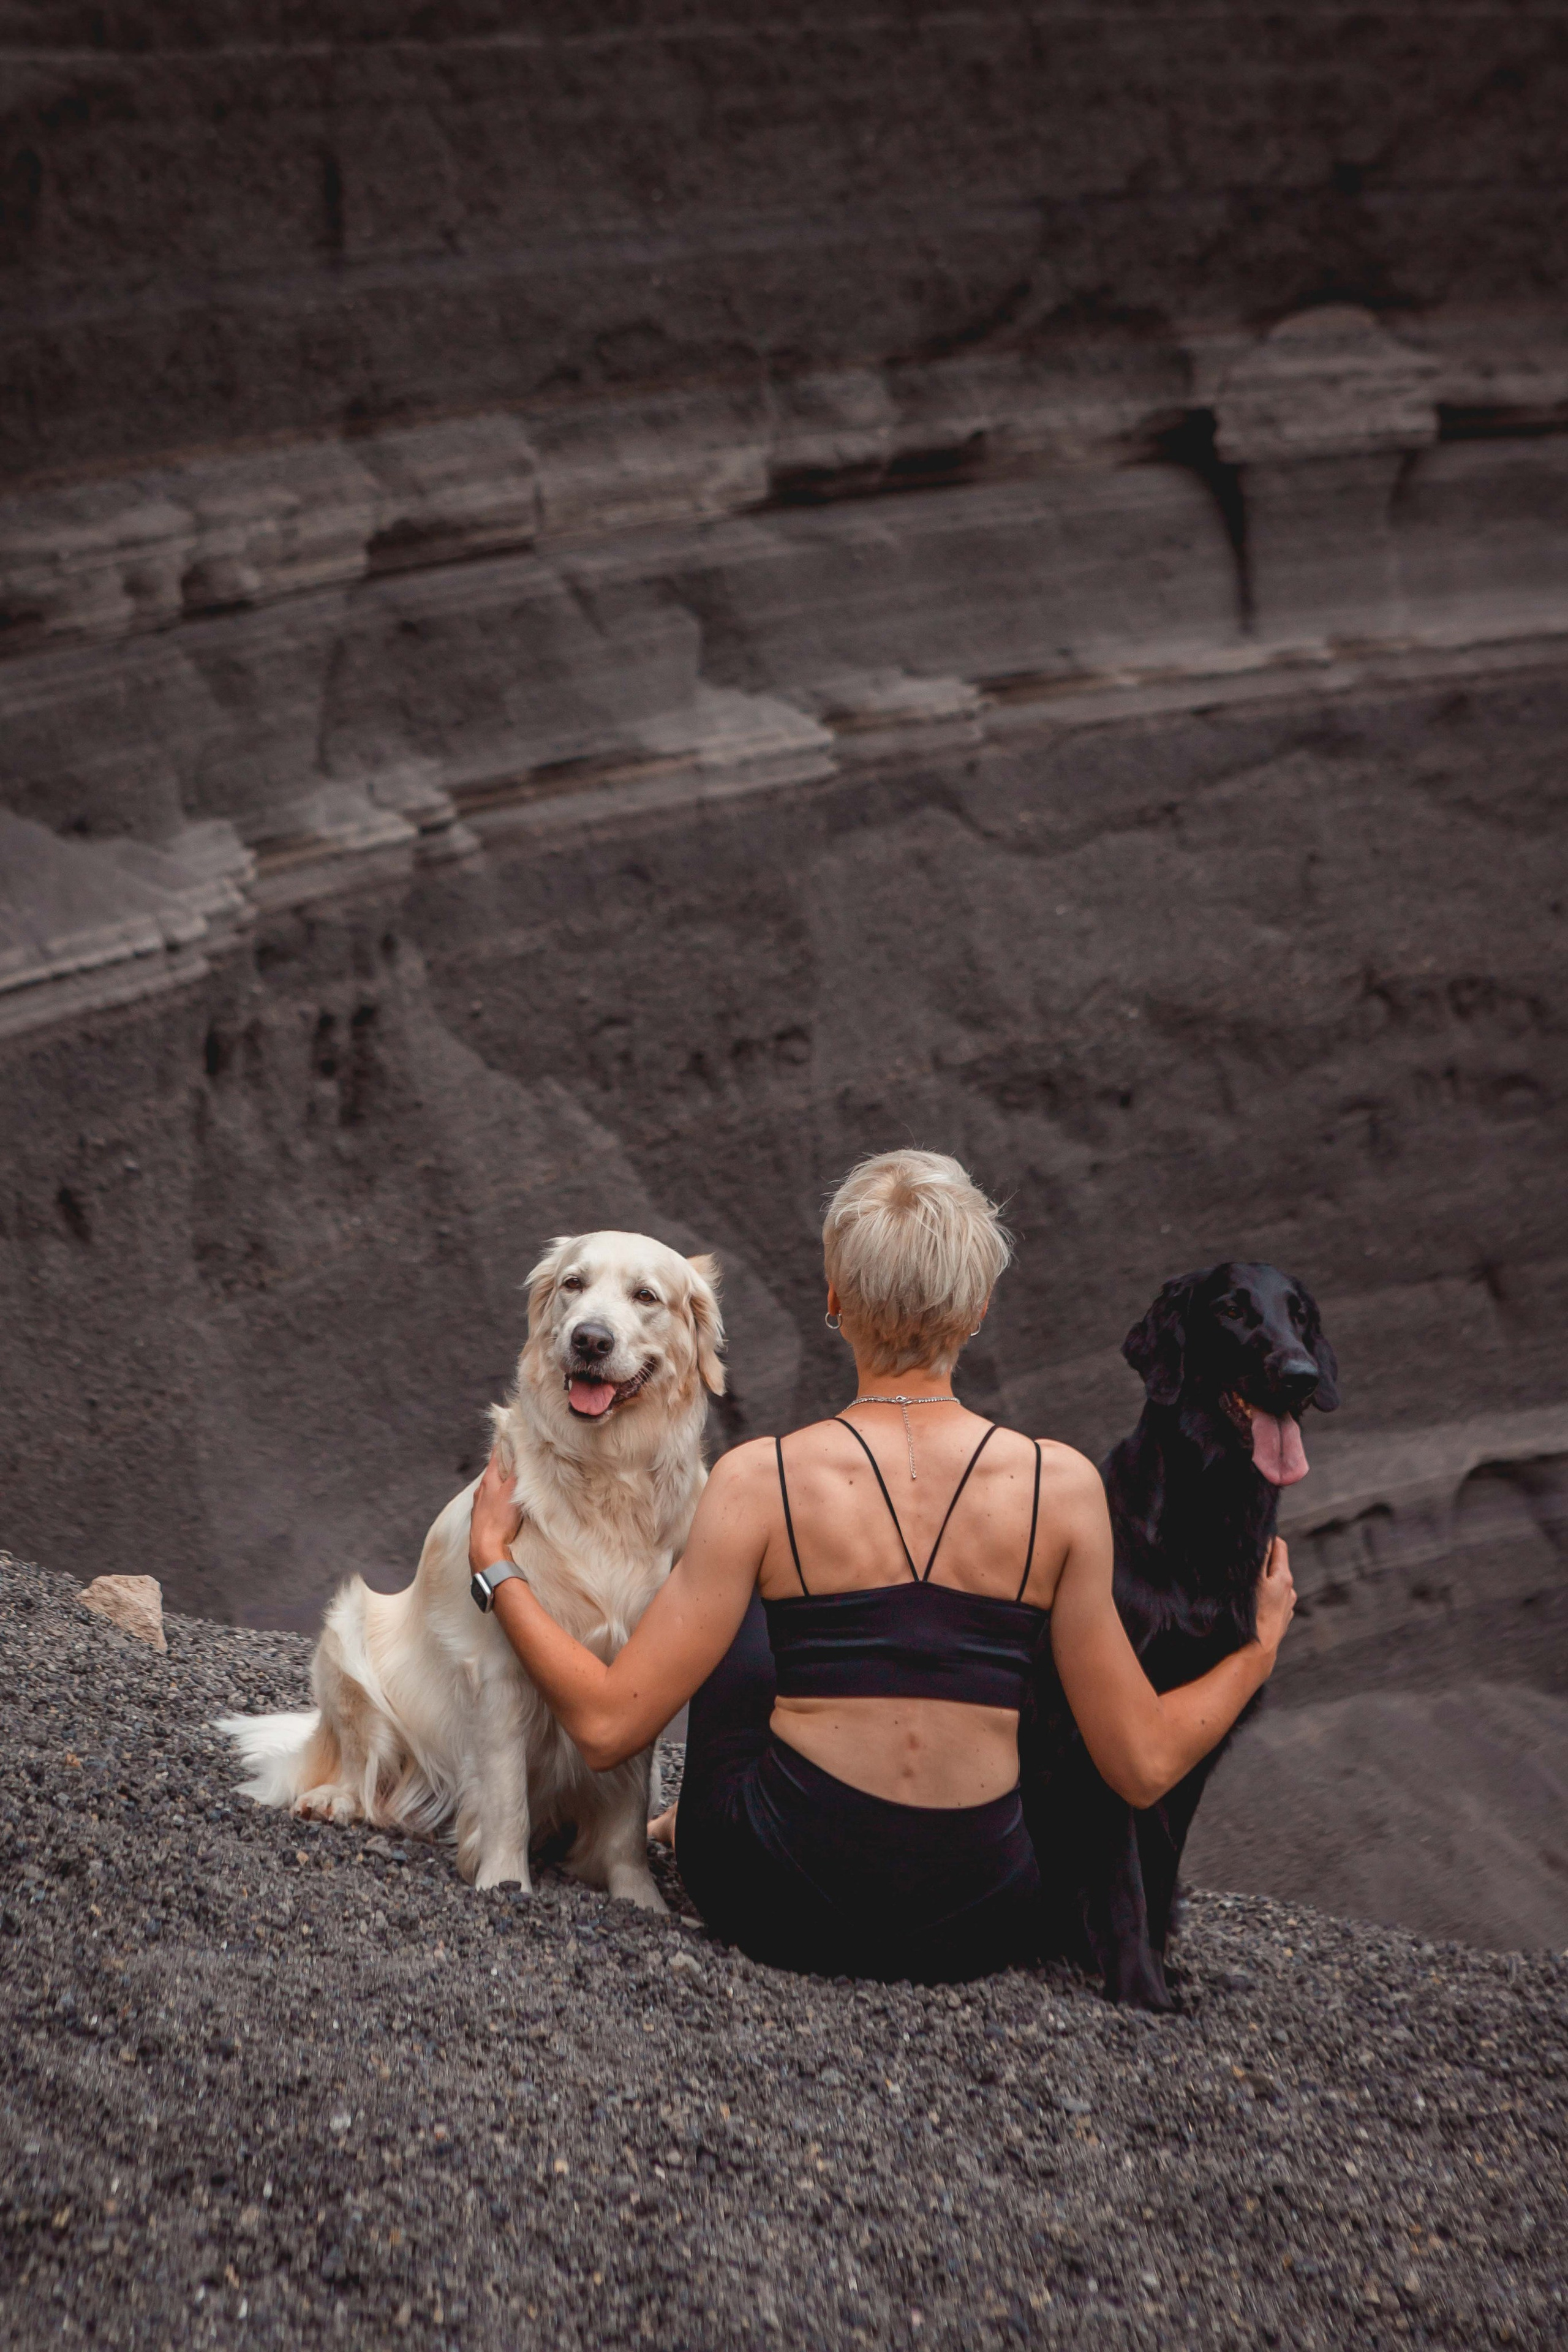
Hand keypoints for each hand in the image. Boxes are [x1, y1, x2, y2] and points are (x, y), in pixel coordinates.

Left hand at [468, 1446, 523, 1574]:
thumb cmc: (499, 1519)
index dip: (502, 1446)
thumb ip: (516, 1473)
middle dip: (503, 1465)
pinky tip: (503, 1503)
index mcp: (488, 1480)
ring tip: (511, 1479)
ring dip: (500, 1482)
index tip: (508, 1435)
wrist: (485, 1548)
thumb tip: (520, 1452)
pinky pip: (491, 1502)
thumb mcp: (512, 1492)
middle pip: (493, 1472)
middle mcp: (481, 1491)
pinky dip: (498, 1497)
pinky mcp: (482, 1518)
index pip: (495, 1457)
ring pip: (491, 1488)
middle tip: (514, 1457)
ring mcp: (480, 1505)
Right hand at [1253, 1537, 1295, 1658]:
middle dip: (1262, 1561)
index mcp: (1284, 1577)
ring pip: (1273, 1584)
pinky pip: (1271, 1601)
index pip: (1278, 1546)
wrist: (1258, 1651)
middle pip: (1276, 1566)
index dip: (1266, 1540)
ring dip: (1262, 1581)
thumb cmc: (1255, 1614)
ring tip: (1245, 1585)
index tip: (1251, 1541)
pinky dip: (1263, 1598)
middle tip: (1244, 1562)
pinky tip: (1252, 1605)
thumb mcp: (1255, 1580)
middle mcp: (1289, 1591)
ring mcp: (1286, 1607)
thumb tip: (1264, 1537)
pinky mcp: (1279, 1620)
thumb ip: (1261, 1558)